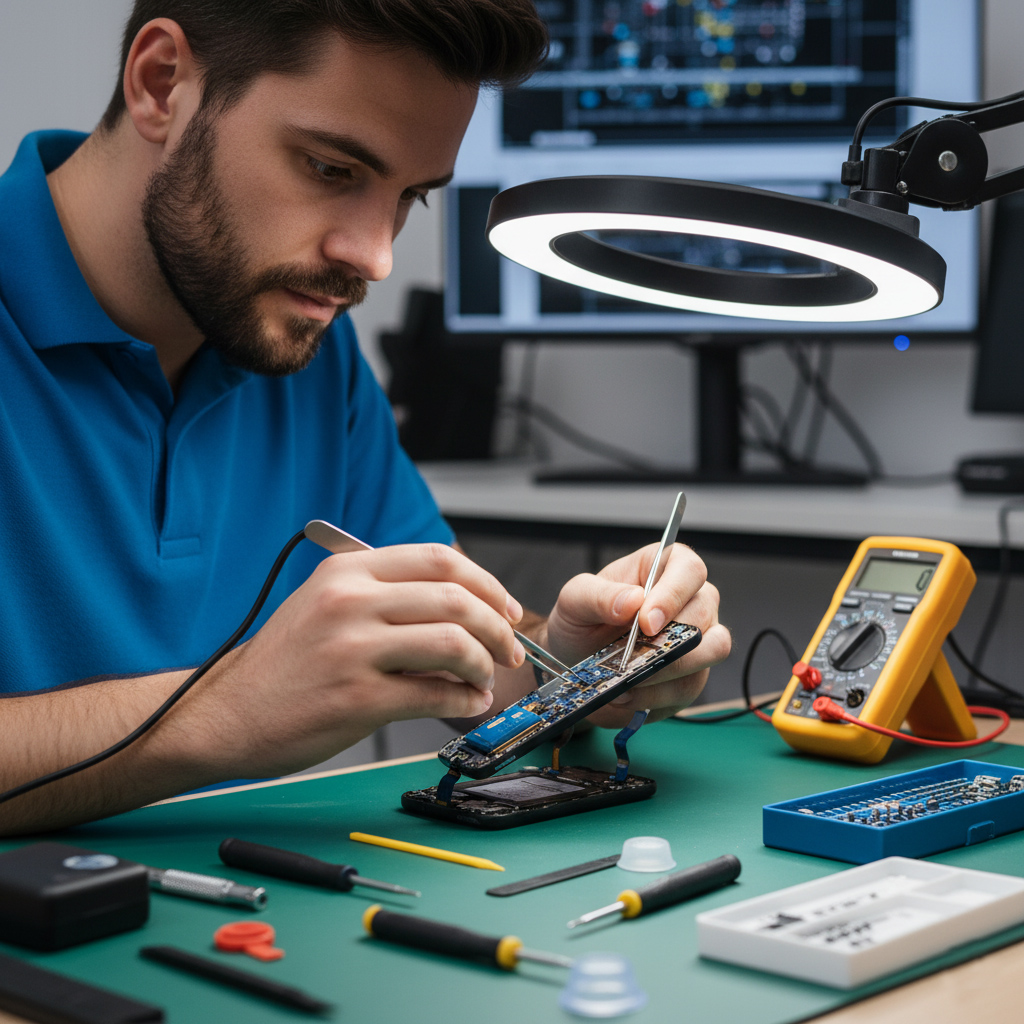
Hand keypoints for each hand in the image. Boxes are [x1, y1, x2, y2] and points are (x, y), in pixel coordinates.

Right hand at [188, 543, 525, 775]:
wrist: (226, 712)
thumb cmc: (282, 663)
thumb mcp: (326, 605)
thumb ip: (386, 596)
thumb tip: (462, 609)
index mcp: (348, 571)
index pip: (439, 559)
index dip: (486, 583)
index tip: (504, 607)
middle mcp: (351, 601)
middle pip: (456, 598)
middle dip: (497, 627)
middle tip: (509, 649)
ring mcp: (353, 649)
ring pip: (453, 643)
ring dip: (485, 664)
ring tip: (486, 678)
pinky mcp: (357, 698)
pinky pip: (435, 693)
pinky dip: (465, 699)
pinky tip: (467, 702)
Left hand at [542, 543, 730, 727]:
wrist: (576, 663)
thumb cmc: (580, 622)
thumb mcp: (574, 600)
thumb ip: (599, 596)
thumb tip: (634, 600)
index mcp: (663, 567)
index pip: (689, 570)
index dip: (673, 595)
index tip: (646, 622)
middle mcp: (689, 599)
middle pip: (705, 611)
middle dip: (669, 638)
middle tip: (632, 657)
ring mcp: (698, 636)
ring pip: (713, 648)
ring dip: (669, 668)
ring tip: (629, 677)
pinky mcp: (694, 673)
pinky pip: (691, 684)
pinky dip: (657, 694)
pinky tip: (628, 692)